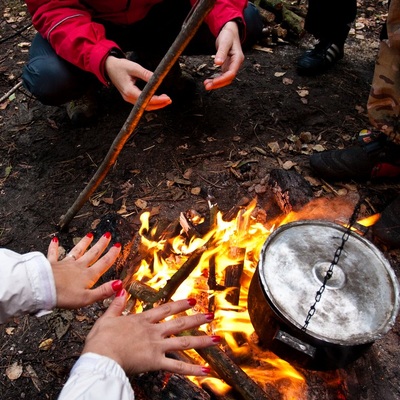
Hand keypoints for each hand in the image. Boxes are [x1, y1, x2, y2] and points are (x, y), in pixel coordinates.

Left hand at [47, 233, 121, 308]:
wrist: (42, 288)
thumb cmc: (63, 296)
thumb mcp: (87, 298)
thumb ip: (103, 291)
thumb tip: (119, 284)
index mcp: (88, 276)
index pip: (103, 263)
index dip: (112, 255)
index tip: (117, 246)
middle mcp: (78, 267)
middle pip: (92, 253)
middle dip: (101, 244)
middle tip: (107, 235)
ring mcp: (65, 264)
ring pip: (77, 251)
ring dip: (84, 243)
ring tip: (90, 235)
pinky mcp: (52, 264)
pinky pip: (54, 253)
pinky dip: (54, 246)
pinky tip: (55, 240)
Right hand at [83, 296, 219, 375]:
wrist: (100, 356)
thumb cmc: (101, 339)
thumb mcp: (107, 318)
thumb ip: (116, 304)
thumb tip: (121, 290)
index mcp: (142, 320)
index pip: (165, 309)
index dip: (180, 304)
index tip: (192, 300)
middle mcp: (153, 331)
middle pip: (179, 324)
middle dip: (196, 319)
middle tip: (210, 315)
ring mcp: (156, 346)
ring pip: (183, 342)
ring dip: (201, 341)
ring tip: (216, 339)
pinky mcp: (155, 361)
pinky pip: (176, 366)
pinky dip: (192, 369)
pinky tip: (206, 370)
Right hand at [105, 57, 171, 110]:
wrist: (109, 67)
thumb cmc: (119, 66)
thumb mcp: (133, 67)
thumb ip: (145, 74)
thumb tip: (157, 78)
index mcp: (129, 91)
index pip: (145, 99)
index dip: (157, 100)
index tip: (166, 98)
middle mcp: (128, 97)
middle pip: (146, 106)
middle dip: (159, 104)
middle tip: (169, 99)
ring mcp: (129, 98)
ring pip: (144, 106)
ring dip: (156, 104)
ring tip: (166, 100)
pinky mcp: (130, 97)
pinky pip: (142, 103)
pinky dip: (151, 102)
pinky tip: (158, 99)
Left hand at [204, 21, 244, 90]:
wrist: (230, 31)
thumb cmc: (228, 35)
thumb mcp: (224, 41)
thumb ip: (221, 52)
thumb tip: (218, 63)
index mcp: (238, 59)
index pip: (231, 73)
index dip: (222, 79)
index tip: (213, 82)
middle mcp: (236, 64)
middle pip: (228, 78)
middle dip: (218, 84)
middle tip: (207, 86)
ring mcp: (232, 66)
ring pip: (225, 79)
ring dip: (216, 83)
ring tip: (206, 85)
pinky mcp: (227, 66)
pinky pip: (222, 75)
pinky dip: (216, 79)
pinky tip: (209, 81)